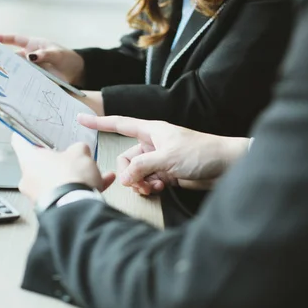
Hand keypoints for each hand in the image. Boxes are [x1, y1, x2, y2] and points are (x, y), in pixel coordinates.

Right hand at [0, 34, 85, 85]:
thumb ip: (45, 55)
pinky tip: (13, 88)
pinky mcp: (35, 80)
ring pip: (17, 70)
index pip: (15, 40)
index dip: (2, 38)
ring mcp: (32, 69)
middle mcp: (30, 57)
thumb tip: (30, 57)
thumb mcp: (58, 55)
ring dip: (10, 73)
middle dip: (2, 59)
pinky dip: (19, 84)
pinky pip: (25, 81)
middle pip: (13, 57)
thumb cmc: (67, 58)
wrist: (77, 73)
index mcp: (33, 45)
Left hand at [11, 134, 115, 202]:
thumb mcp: (80, 152)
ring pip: (56, 181)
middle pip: (41, 164)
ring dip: (73, 176)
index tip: (28, 132)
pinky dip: (79, 190)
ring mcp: (38, 196)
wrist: (76, 209)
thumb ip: (79, 148)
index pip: (20, 141)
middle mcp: (29, 179)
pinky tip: (99, 184)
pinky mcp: (51, 209)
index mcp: (29, 160)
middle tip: (71, 156)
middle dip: (59, 161)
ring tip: (92, 172)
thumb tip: (81, 151)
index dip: (26, 134)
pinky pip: (65, 195)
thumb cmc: (69, 180)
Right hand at [78, 115, 249, 194]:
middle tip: (141, 184)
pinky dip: (150, 187)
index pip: (120, 124)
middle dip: (129, 173)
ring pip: (136, 173)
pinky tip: (161, 189)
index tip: (81, 119)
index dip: (100, 122)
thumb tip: (123, 177)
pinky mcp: (167, 173)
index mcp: (151, 131)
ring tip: (154, 188)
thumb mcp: (167, 157)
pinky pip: (148, 181)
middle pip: (126, 158)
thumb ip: (141, 166)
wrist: (227, 166)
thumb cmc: (201, 152)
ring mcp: (159, 159)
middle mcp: (153, 144)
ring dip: (141, 183)